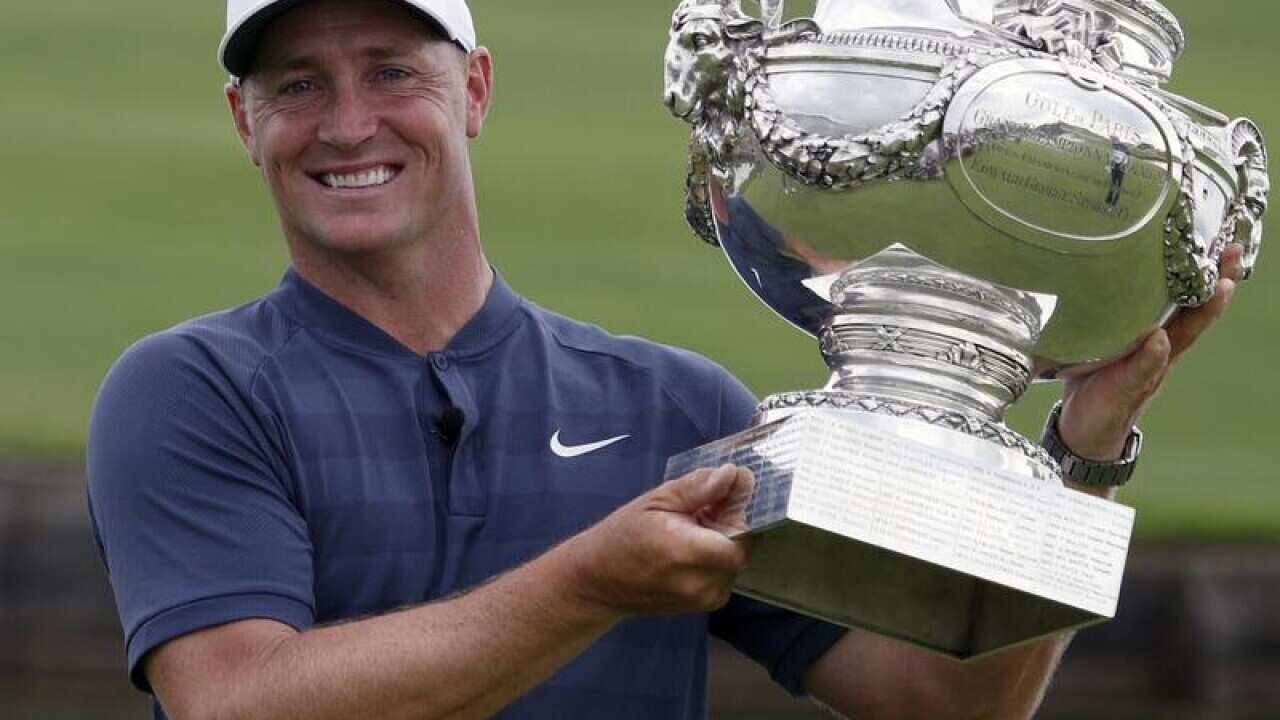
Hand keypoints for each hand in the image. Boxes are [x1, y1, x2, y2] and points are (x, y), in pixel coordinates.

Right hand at [561, 465, 753, 616]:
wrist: (598, 582)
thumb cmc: (623, 535)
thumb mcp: (656, 501)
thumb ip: (697, 488)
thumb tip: (733, 474)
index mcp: (688, 553)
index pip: (744, 533)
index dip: (738, 511)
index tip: (723, 494)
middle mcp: (701, 582)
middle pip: (742, 547)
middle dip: (730, 525)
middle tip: (703, 510)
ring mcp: (704, 599)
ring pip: (735, 561)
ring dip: (723, 541)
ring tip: (692, 530)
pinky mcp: (705, 606)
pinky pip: (725, 574)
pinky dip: (716, 557)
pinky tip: (692, 548)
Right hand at [1058, 244, 1245, 460]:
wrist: (1082, 427)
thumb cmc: (1106, 412)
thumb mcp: (1123, 393)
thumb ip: (1141, 369)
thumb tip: (1160, 339)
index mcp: (1163, 354)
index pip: (1196, 321)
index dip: (1213, 298)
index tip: (1227, 273)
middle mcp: (1158, 341)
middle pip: (1191, 304)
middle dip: (1210, 274)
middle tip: (1224, 244)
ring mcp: (1140, 338)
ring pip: (1168, 301)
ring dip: (1182, 274)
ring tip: (1192, 244)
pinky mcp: (1117, 334)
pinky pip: (1138, 304)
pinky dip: (1147, 284)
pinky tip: (1141, 266)